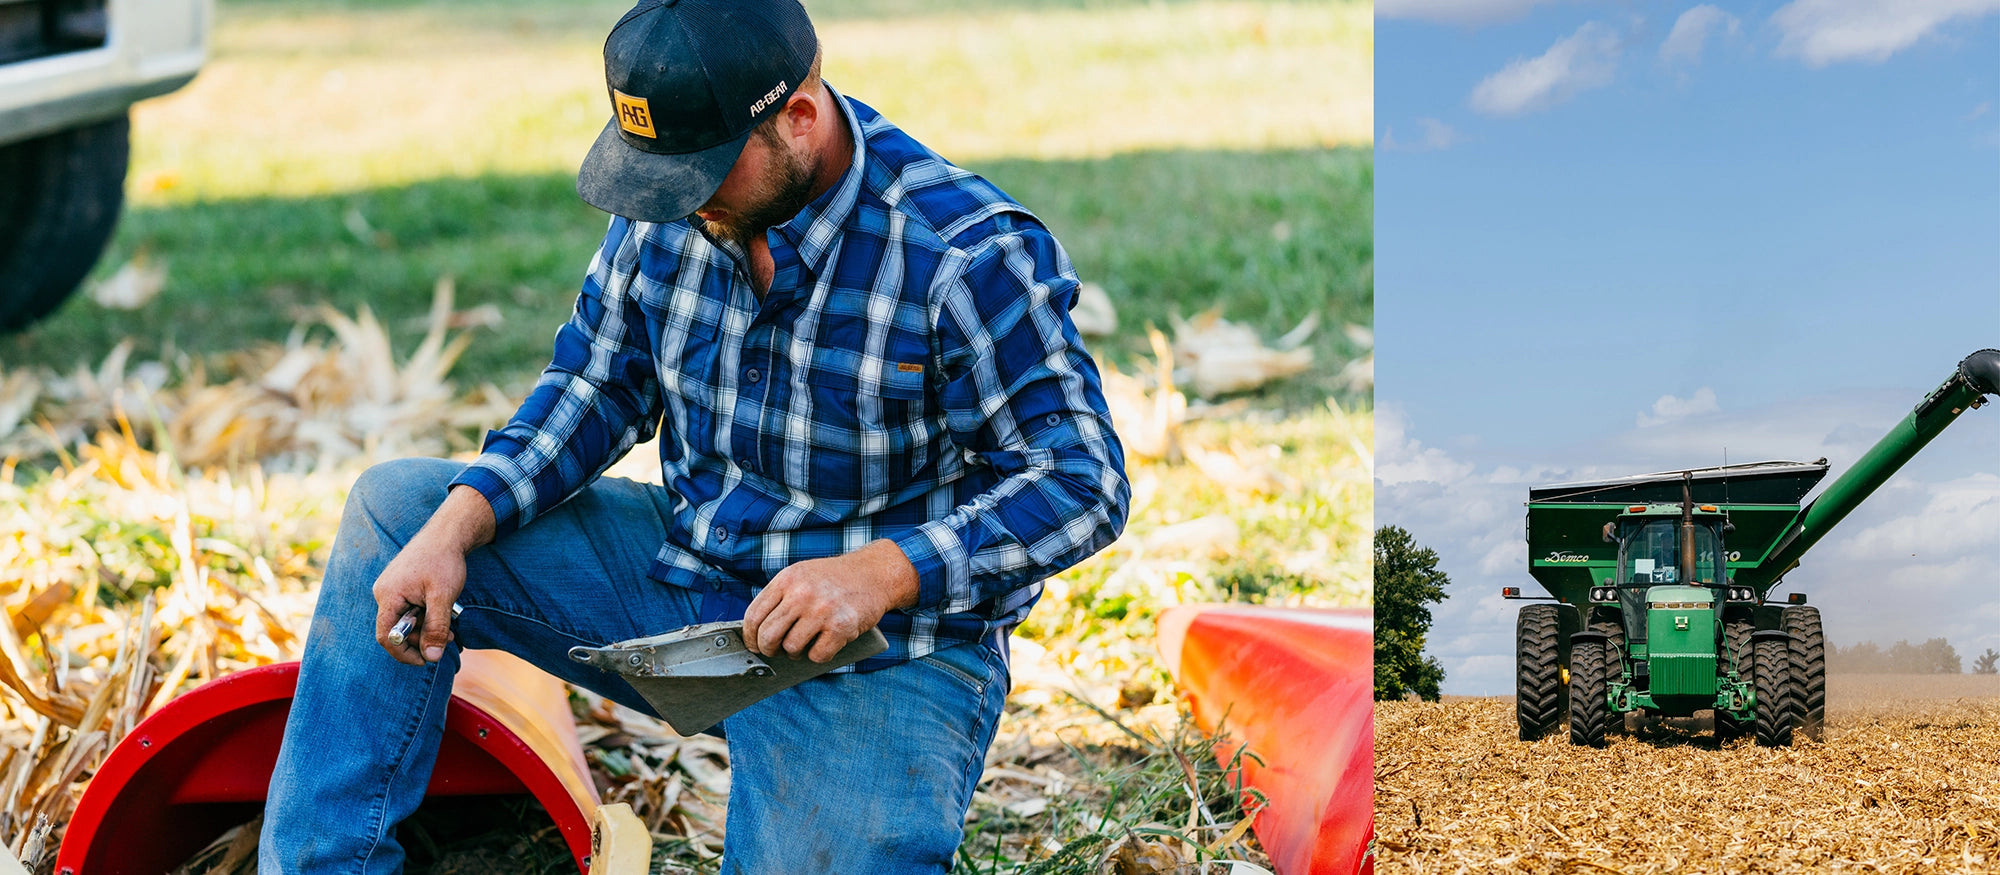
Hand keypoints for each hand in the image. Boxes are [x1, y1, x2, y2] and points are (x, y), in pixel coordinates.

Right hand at [373, 537, 467, 665]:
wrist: (448, 533)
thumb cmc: (444, 561)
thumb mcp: (443, 597)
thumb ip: (436, 628)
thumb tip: (431, 657)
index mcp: (388, 595)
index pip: (386, 636)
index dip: (403, 653)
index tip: (425, 660)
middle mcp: (384, 592)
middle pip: (397, 629)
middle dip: (422, 639)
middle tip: (448, 639)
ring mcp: (392, 588)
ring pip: (406, 620)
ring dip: (426, 628)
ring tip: (450, 628)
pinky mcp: (402, 586)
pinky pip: (409, 609)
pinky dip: (426, 616)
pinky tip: (442, 612)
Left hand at [743, 539, 918, 662]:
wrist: (873, 574)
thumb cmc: (833, 579)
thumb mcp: (801, 575)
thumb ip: (779, 597)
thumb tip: (755, 631)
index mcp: (787, 580)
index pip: (754, 616)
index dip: (750, 637)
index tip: (754, 645)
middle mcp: (802, 594)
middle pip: (768, 636)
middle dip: (768, 650)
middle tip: (775, 651)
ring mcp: (822, 611)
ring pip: (791, 648)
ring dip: (794, 653)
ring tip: (803, 645)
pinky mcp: (841, 627)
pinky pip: (817, 655)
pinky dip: (818, 655)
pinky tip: (823, 644)